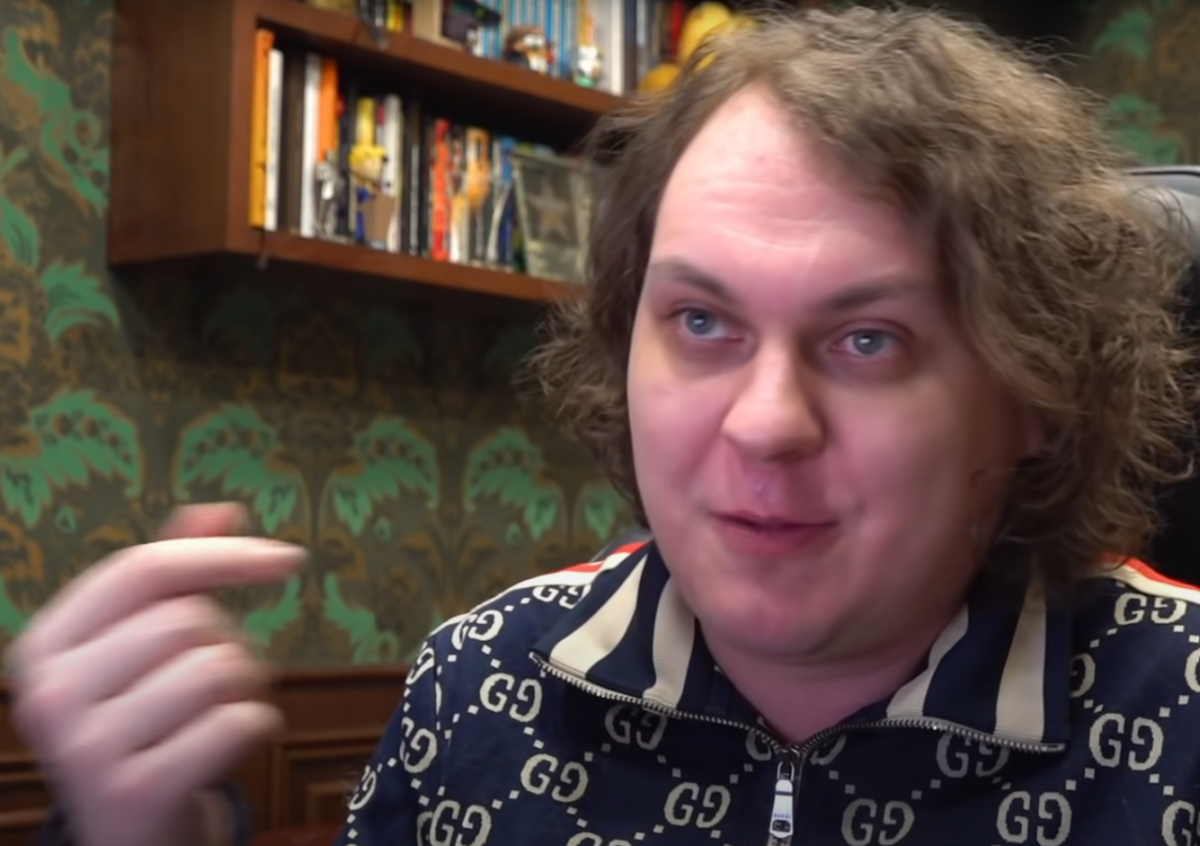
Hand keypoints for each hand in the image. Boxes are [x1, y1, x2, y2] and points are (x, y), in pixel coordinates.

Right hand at [6, 503, 306, 845]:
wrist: (130, 835)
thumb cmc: (145, 723)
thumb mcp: (139, 646)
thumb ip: (176, 574)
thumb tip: (222, 508)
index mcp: (43, 645)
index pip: (143, 570)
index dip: (225, 555)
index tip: (289, 559)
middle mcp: (50, 696)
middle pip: (188, 620)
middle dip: (232, 641)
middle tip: (224, 678)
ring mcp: (86, 749)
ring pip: (218, 667)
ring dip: (249, 684)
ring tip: (224, 710)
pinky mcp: (137, 792)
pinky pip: (237, 721)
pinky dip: (257, 725)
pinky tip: (232, 743)